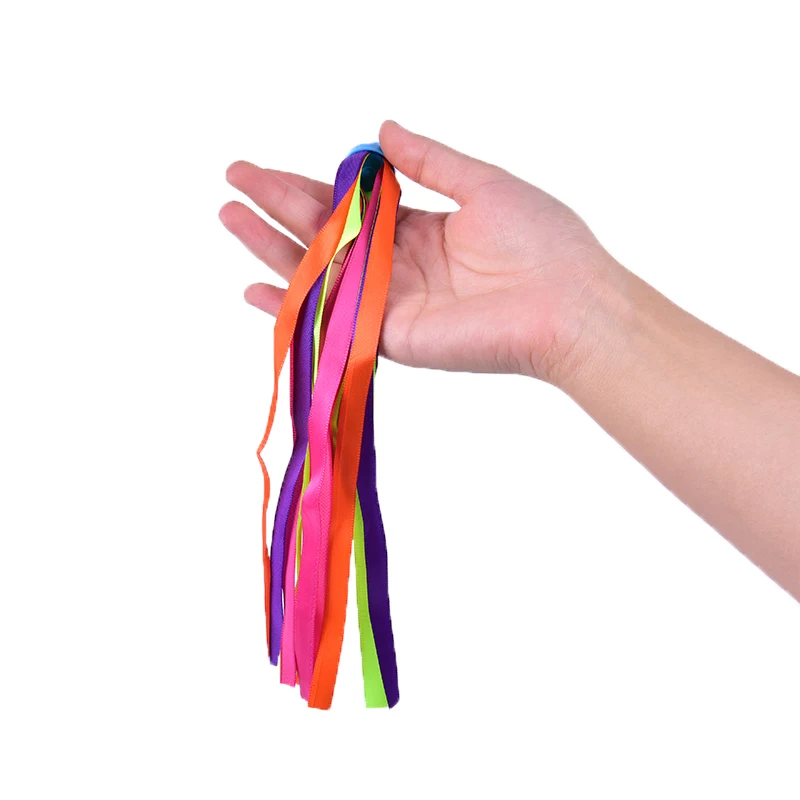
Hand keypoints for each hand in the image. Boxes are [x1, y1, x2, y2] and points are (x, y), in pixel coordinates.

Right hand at [220, 121, 618, 382]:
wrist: (569, 301)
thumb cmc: (540, 240)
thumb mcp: (481, 182)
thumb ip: (429, 160)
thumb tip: (381, 130)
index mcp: (420, 231)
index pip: (350, 207)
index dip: (307, 186)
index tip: (265, 168)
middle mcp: (398, 267)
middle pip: (326, 235)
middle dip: (277, 207)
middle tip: (234, 180)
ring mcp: (391, 303)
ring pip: (321, 273)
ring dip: (271, 248)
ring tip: (229, 216)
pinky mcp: (391, 336)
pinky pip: (334, 320)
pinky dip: (293, 308)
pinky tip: (254, 289)